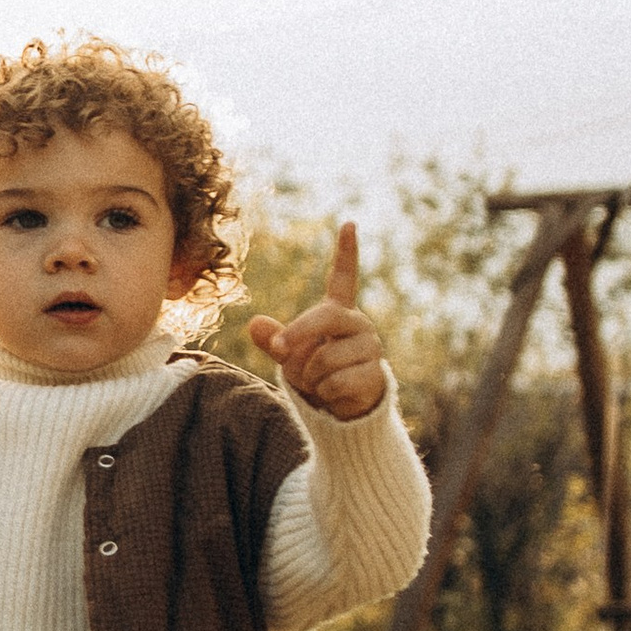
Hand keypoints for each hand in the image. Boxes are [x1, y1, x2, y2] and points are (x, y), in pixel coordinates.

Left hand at [246, 220, 388, 422]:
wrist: (343, 405)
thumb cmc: (315, 372)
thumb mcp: (289, 355)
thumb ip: (273, 339)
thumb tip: (254, 324)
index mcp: (338, 312)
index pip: (344, 277)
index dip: (346, 252)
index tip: (349, 224)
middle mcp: (358, 324)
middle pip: (324, 317)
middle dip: (296, 334)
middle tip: (278, 349)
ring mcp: (371, 348)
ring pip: (324, 358)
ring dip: (310, 376)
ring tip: (321, 380)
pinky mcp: (376, 373)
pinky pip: (334, 382)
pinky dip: (324, 392)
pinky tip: (335, 393)